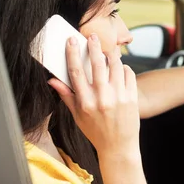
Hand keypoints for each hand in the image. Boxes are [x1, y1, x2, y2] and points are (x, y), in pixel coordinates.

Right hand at [48, 34, 140, 162]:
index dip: (73, 53)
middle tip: (93, 36)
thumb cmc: (95, 131)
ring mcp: (118, 97)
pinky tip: (120, 69)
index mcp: (85, 102)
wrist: (118, 146)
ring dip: (111, 56)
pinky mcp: (132, 97)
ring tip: (107, 53)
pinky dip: (124, 68)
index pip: (76, 72)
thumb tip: (52, 80)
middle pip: (97, 64)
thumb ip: (67, 96)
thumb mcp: (77, 116)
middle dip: (94, 46)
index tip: (71, 41)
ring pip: (116, 65)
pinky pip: (129, 73)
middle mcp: (101, 98)